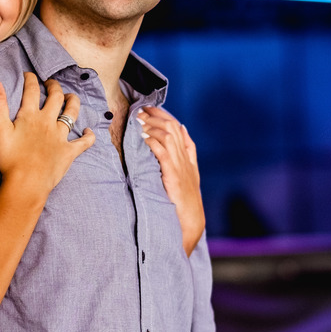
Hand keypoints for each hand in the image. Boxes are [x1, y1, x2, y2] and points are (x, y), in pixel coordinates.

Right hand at [0, 73, 94, 194]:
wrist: (27, 183)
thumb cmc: (10, 159)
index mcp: (30, 116)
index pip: (32, 90)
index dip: (30, 79)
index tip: (29, 75)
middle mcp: (48, 122)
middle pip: (56, 97)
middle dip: (54, 87)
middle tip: (51, 83)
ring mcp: (61, 137)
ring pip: (72, 114)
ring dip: (73, 102)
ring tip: (71, 97)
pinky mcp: (69, 152)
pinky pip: (84, 142)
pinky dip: (88, 136)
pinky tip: (89, 131)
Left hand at [138, 106, 204, 255]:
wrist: (191, 223)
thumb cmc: (184, 203)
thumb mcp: (186, 179)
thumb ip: (182, 160)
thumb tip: (177, 138)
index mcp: (190, 159)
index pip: (180, 129)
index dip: (166, 116)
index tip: (152, 108)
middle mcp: (186, 160)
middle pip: (174, 128)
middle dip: (157, 116)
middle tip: (141, 109)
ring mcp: (181, 167)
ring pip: (168, 137)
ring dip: (152, 126)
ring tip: (140, 120)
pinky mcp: (174, 177)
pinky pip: (163, 154)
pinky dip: (153, 143)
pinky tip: (143, 138)